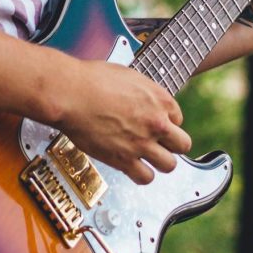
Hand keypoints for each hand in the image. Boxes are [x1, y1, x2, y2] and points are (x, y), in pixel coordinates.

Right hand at [55, 60, 191, 184]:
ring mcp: (142, 143)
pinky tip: (133, 167)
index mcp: (160, 99)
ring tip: (148, 158)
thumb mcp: (128, 75)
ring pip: (169, 165)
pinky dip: (141, 175)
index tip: (153, 123)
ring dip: (160, 162)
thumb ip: (144, 91)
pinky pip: (146, 177)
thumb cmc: (92, 79)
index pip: (178, 119)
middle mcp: (157, 123)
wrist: (71, 93)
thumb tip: (144, 99)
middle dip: (171, 144)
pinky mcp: (124, 160)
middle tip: (158, 143)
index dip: (165, 121)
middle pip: (182, 144)